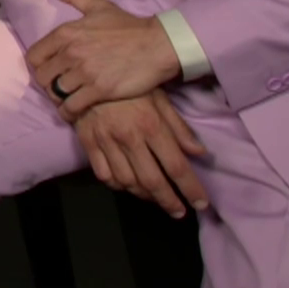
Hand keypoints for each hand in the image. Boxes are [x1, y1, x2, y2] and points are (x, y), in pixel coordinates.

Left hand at [28, 0, 182, 119]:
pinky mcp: (99, 90)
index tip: (50, 70)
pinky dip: (69, 112)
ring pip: (55, 93)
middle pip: (42, 77)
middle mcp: (70, 52)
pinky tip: (74, 111)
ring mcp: (84, 72)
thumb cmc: (128, 26)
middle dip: (48, 84)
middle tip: (59, 87)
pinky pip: (71, 107)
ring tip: (67, 99)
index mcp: (65, 33)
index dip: (39, 66)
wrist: (158, 45)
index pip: (34, 57)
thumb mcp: (98, 6)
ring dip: (59, 99)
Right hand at [72, 90, 210, 218]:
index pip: (176, 166)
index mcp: (151, 125)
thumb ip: (178, 127)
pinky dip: (118, 185)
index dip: (190, 189)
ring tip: (154, 197)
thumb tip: (199, 152)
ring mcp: (106, 142)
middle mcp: (129, 138)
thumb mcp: (159, 98)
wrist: (87, 76)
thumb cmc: (129, 86)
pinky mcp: (88, 143)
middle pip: (152, 180)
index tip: (201, 204)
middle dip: (168, 201)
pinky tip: (127, 184)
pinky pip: (104, 175)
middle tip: (178, 211)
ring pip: (127, 182)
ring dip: (144, 195)